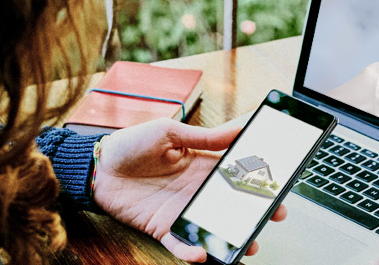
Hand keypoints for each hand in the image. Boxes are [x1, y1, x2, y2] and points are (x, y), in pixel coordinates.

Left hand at [94, 118, 287, 262]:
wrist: (98, 165)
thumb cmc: (131, 144)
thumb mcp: (170, 132)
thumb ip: (205, 136)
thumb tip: (240, 127)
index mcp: (202, 164)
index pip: (238, 173)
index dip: (260, 179)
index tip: (280, 182)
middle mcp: (197, 189)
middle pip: (234, 205)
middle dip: (257, 212)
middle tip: (276, 215)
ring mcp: (182, 210)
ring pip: (215, 228)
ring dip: (233, 237)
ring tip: (249, 243)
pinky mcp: (163, 227)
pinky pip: (181, 243)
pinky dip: (192, 252)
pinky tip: (203, 254)